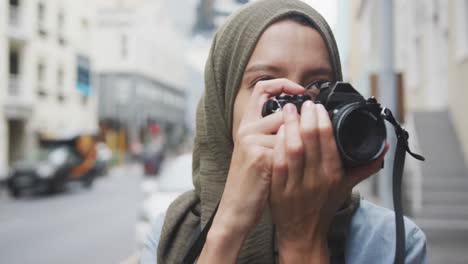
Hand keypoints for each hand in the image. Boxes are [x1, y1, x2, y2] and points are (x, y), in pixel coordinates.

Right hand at [199, 79, 304, 262]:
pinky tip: (302, 170)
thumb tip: (299, 119)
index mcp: (247, 126)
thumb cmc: (252, 183)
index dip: (282, 84)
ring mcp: (252, 142)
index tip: (302, 90)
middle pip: (284, 112)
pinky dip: (300, 160)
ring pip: (290, 132)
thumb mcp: (258, 153)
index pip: (262, 90)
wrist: (237, 209)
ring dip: (303, 147)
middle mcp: (247, 130)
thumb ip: (272, 134)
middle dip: (304, 124)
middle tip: (318, 128)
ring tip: (308, 160)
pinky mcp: (260, 157)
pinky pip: (289, 149)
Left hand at [270, 101, 386, 262]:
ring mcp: (298, 185)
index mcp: (334, 174)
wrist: (304, 232)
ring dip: (291, 125)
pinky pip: (279, 162)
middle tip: (302, 103)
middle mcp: (318, 178)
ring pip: (294, 148)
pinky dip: (278, 145)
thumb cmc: (324, 205)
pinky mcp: (280, 190)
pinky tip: (277, 132)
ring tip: (288, 110)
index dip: (322, 119)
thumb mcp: (347, 186)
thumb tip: (384, 149)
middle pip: (311, 139)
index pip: (329, 139)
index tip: (316, 106)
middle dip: (306, 116)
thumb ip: (365, 167)